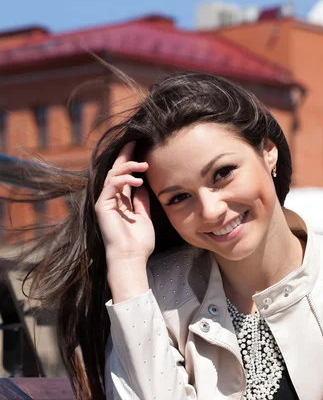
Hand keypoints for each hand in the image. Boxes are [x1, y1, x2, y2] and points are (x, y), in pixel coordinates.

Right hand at [95, 141, 154, 261]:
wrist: (131, 258)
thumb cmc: (139, 243)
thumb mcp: (144, 217)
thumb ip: (141, 201)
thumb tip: (142, 185)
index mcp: (120, 203)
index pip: (123, 177)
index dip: (130, 162)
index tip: (139, 148)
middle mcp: (110, 200)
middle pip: (115, 171)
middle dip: (124, 155)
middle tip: (134, 141)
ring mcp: (105, 202)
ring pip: (113, 175)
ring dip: (128, 167)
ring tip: (144, 165)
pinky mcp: (102, 206)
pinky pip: (111, 185)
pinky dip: (124, 180)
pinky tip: (138, 181)